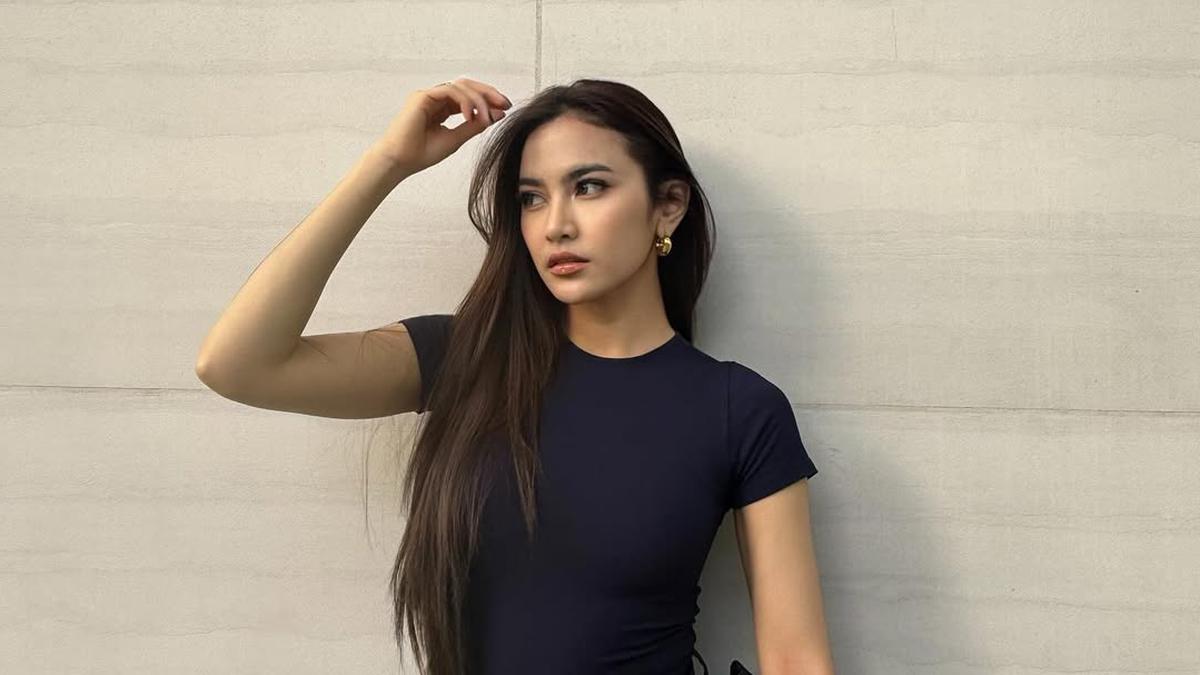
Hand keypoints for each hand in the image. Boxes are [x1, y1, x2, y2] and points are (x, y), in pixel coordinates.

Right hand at [370, 78, 511, 176]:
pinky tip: (470, 116)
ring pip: (460, 86)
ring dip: (478, 100)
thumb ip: (475, 125)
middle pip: (466, 85)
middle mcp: (435, 98)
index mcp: (442, 108)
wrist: (400, 161)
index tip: (505, 107)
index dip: (487, 99)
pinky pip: (449, 91)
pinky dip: (464, 101)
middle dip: (487, 92)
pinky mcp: (422, 96)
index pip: (469, 96)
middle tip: (504, 103)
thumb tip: (498, 114)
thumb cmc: (422, 153)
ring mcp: (428, 95)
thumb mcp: (456, 138)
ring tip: (486, 117)